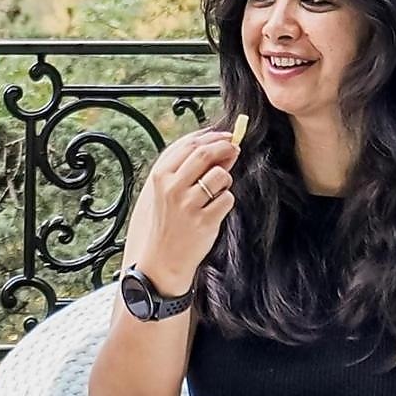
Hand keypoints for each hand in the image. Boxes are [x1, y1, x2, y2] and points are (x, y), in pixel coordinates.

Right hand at [124, 120, 243, 296]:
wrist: (161, 259)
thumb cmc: (168, 221)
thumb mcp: (166, 190)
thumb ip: (188, 167)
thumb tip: (220, 145)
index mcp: (160, 176)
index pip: (189, 145)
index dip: (213, 136)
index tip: (226, 136)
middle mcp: (172, 187)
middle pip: (205, 154)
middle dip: (225, 148)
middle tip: (235, 149)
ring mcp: (188, 205)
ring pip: (220, 176)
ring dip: (226, 179)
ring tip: (218, 190)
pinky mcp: (204, 221)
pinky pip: (227, 199)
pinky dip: (226, 201)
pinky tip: (215, 209)